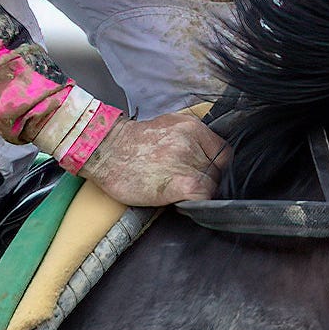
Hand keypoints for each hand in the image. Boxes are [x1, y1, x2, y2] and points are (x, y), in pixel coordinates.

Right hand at [83, 110, 228, 206]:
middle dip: (207, 180)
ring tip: (178, 191)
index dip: (215, 167)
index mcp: (192, 126)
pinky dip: (196, 203)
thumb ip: (191, 139)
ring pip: (212, 184)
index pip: (223, 152)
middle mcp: (192, 141)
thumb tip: (207, 159)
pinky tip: (180, 201)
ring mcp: (187, 161)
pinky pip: (203, 197)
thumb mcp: (168, 126)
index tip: (204, 174)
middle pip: (218, 169)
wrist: (105, 151)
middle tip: (186, 185)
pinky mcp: (180, 183)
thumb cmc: (132, 143)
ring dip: (199, 192)